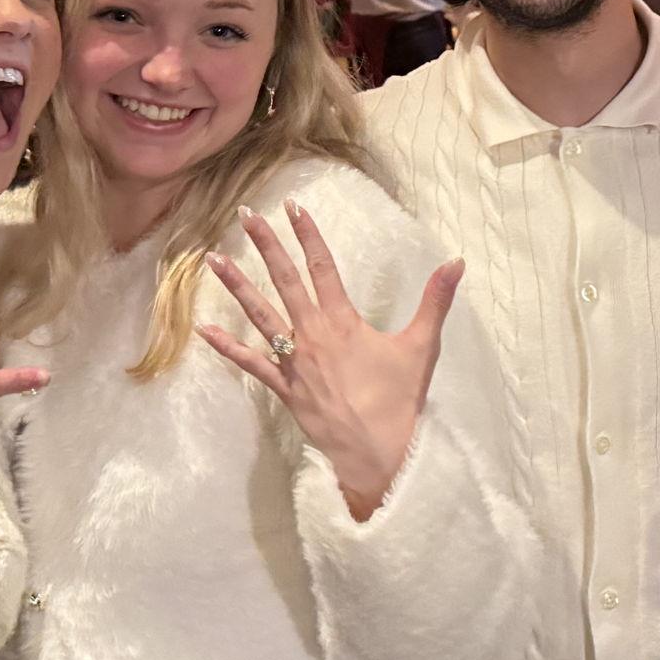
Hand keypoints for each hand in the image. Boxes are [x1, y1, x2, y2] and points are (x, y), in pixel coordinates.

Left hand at [199, 201, 462, 521]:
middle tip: (245, 214)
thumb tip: (456, 262)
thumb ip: (435, 300)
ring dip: (236, 285)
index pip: (323, 267)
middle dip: (266, 245)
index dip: (308, 235)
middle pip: (285, 280)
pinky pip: (250, 364)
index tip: (294, 206)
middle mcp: (312, 334)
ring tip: (211, 258)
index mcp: (343, 321)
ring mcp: (294, 361)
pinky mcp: (283, 387)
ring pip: (259, 314)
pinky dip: (226, 347)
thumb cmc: (399, 402)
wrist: (376, 453)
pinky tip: (203, 330)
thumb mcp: (421, 347)